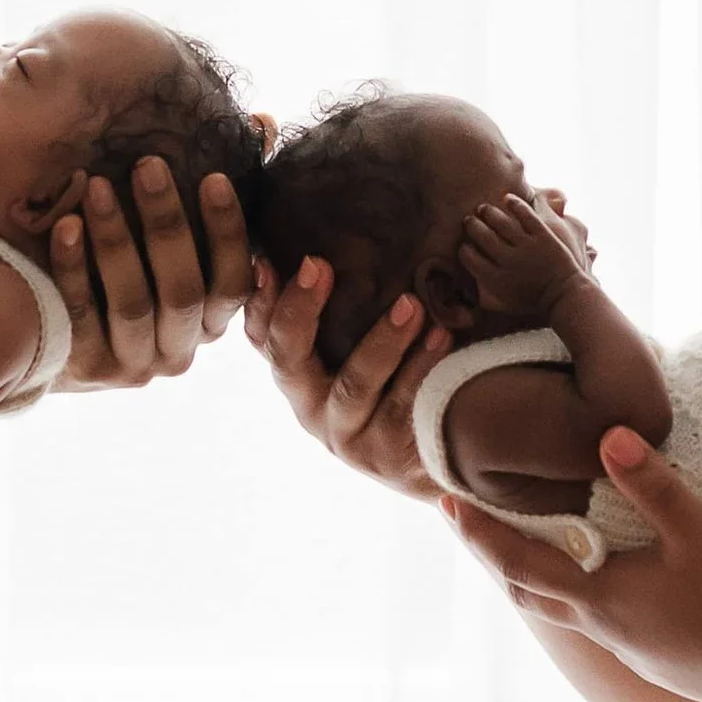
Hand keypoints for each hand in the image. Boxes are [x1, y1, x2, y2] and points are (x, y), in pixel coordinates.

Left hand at [49, 161, 254, 385]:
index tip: (213, 177)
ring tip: (97, 186)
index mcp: (210, 321)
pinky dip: (74, 268)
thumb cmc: (127, 265)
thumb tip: (263, 126)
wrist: (50, 336)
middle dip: (166, 224)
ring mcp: (132, 363)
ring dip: (116, 240)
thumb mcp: (173, 235)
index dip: (227, 232)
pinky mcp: (84, 366)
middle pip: (183, 291)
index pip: (233, 282)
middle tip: (147, 165)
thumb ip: (215, 192)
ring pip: (133, 303)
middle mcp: (178, 349)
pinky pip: (81, 314)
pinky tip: (65, 225)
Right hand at [245, 250, 450, 502]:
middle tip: (316, 265)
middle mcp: (311, 408)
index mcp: (298, 377)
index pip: (263, 336)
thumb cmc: (393, 388)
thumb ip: (343, 310)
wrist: (439, 459)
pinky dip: (422, 367)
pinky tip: (442, 336)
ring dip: (382, 340)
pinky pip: (403, 406)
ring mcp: (348, 436)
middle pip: (289, 358)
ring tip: (412, 304)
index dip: (259, 301)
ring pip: (354, 384)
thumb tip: (329, 241)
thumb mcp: (357, 350)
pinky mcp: (388, 455)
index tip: (266, 260)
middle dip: (299, 310)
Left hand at [445, 427, 701, 701]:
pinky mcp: (652, 661)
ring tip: (522, 550)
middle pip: (524, 590)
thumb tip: (606, 434)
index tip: (445, 504)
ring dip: (531, 578)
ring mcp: (626, 649)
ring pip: (559, 612)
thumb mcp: (699, 533)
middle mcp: (600, 626)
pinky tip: (597, 586)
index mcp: (598, 594)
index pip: (516, 561)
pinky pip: (594, 625)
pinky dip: (573, 597)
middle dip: (491, 554)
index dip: (478, 533)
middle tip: (465, 522)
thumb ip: (653, 484)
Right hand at [457, 189, 586, 325]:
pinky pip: (526, 214)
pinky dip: (516, 204)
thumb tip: (466, 289)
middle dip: (471, 225)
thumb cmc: (532, 301)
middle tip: (469, 220)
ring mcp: (527, 247)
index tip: (466, 243)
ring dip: (488, 211)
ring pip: (501, 221)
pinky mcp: (543, 236)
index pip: (468, 256)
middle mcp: (508, 261)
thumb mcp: (504, 303)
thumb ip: (484, 295)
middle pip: (481, 235)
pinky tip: (508, 199)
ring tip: (483, 208)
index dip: (464, 247)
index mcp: (496, 278)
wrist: (563, 295)